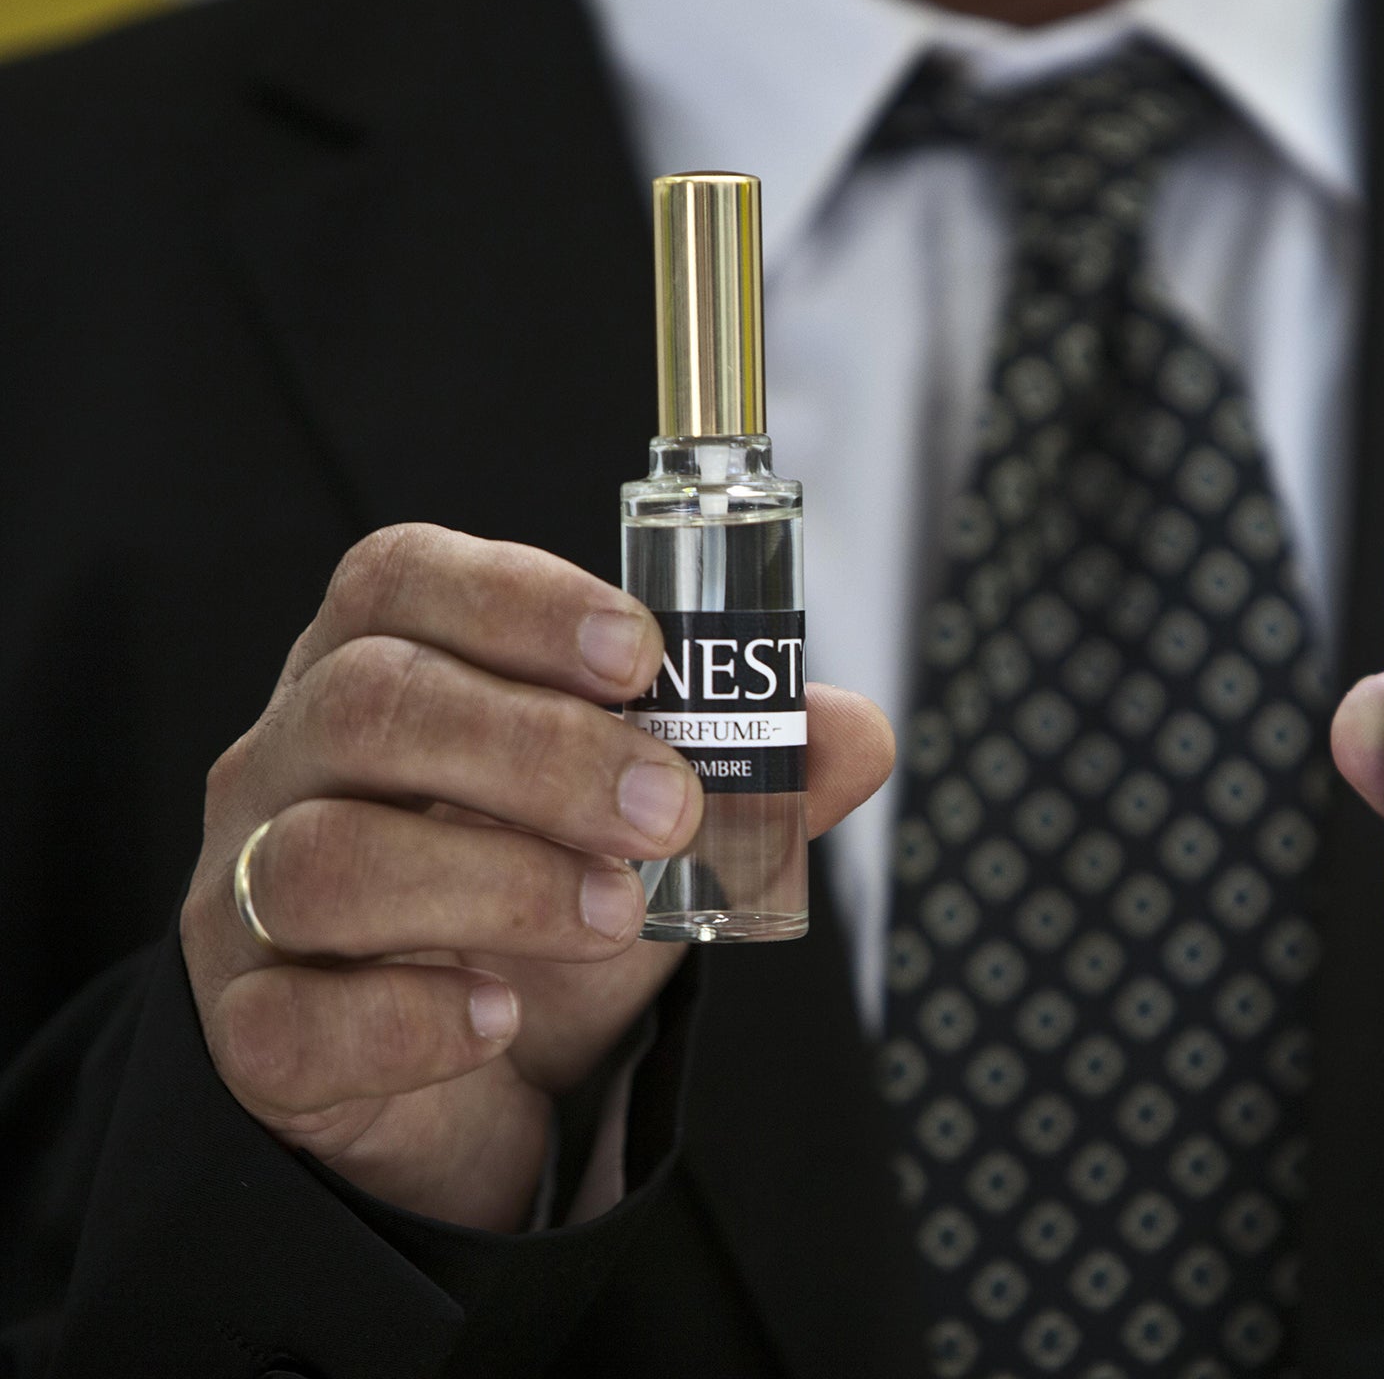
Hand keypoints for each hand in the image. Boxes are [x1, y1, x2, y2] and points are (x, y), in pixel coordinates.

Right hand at [181, 525, 892, 1230]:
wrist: (474, 1086)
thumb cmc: (543, 911)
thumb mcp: (656, 834)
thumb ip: (752, 775)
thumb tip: (856, 732)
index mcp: (380, 671)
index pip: (400, 578)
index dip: (518, 600)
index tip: (641, 656)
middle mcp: (288, 765)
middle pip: (370, 703)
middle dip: (540, 749)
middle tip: (669, 811)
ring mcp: (246, 898)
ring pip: (321, 858)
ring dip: (496, 880)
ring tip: (615, 914)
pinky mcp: (249, 1033)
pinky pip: (290, 1019)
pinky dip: (408, 1018)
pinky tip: (498, 1018)